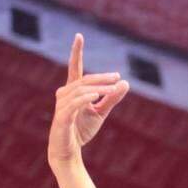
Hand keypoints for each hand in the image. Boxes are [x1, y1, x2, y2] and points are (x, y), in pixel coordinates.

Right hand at [49, 33, 128, 164]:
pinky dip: (85, 98)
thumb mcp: (100, 112)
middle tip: (117, 76)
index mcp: (72, 90)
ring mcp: (62, 105)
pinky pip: (74, 104)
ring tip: (113, 89)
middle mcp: (64, 94)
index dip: (76, 52)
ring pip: (81, 91)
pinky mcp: (62, 117)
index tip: (79, 36)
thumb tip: (125, 82)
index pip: (74, 67)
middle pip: (84, 80)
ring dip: (98, 89)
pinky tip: (96, 96)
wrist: (68, 152)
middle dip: (101, 78)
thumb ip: (111, 98)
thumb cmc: (81, 130)